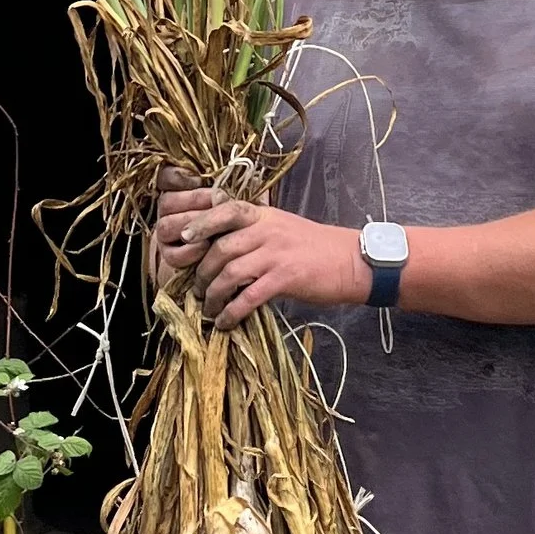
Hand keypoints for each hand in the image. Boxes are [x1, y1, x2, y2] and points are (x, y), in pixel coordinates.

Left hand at [152, 180, 366, 326]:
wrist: (351, 261)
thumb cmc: (315, 247)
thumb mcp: (282, 226)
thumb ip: (253, 231)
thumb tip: (219, 247)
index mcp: (263, 215)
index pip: (224, 211)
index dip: (200, 224)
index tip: (183, 239)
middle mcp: (266, 231)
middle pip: (220, 249)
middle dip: (201, 273)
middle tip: (196, 290)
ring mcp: (275, 254)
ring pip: (229, 274)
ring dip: (212, 295)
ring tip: (208, 309)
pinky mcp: (284, 278)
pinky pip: (247, 297)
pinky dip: (231, 312)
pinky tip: (226, 322)